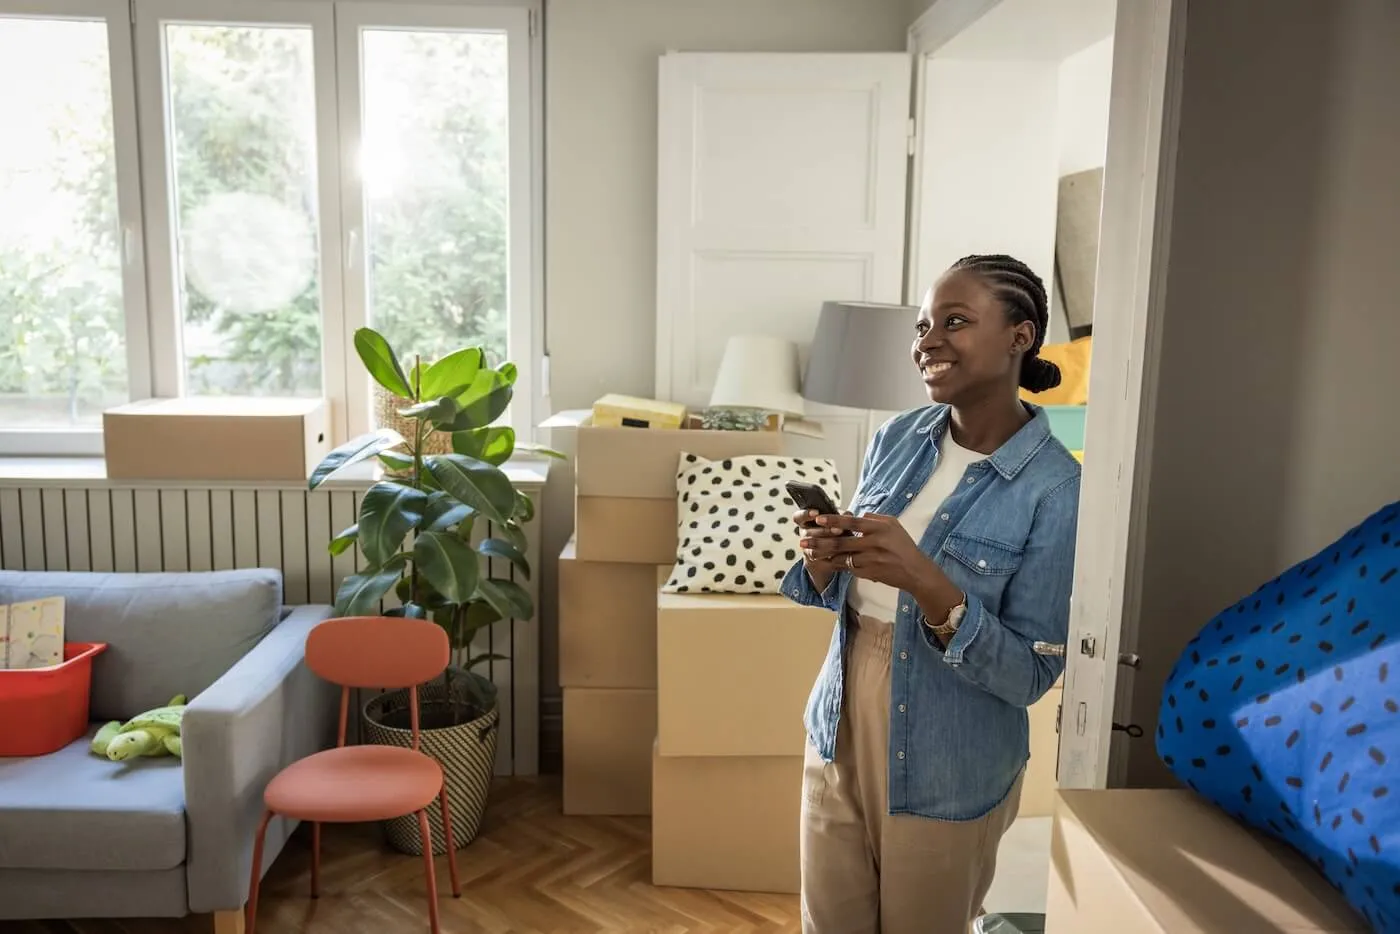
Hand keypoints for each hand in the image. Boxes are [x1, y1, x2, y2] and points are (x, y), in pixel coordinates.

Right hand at [792, 508, 850, 583]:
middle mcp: (804, 536)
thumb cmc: (832, 534)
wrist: (828, 557)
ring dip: (828, 547)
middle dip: (825, 531)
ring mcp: (807, 551)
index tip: (816, 513)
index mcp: (805, 523)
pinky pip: (821, 563)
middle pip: (809, 534)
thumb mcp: (835, 524)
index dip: (806, 514)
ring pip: (813, 550)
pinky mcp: (814, 564)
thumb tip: (848, 514)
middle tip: (839, 530)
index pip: (798, 517)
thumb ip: (840, 518)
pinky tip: (844, 556)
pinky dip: (833, 559)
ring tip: (842, 544)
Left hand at [800, 512, 934, 592]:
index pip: (853, 522)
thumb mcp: (893, 524)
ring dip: (825, 556)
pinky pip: (849, 569)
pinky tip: (826, 562)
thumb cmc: (903, 545)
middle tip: (803, 541)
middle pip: (842, 542)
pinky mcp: (870, 573)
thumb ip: (873, 518)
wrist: (916, 571)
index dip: (834, 521)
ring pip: (842, 557)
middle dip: (820, 542)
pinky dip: (837, 565)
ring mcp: (872, 560)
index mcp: (879, 528)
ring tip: (810, 553)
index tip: (818, 520)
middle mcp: (875, 543)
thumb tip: (855, 514)